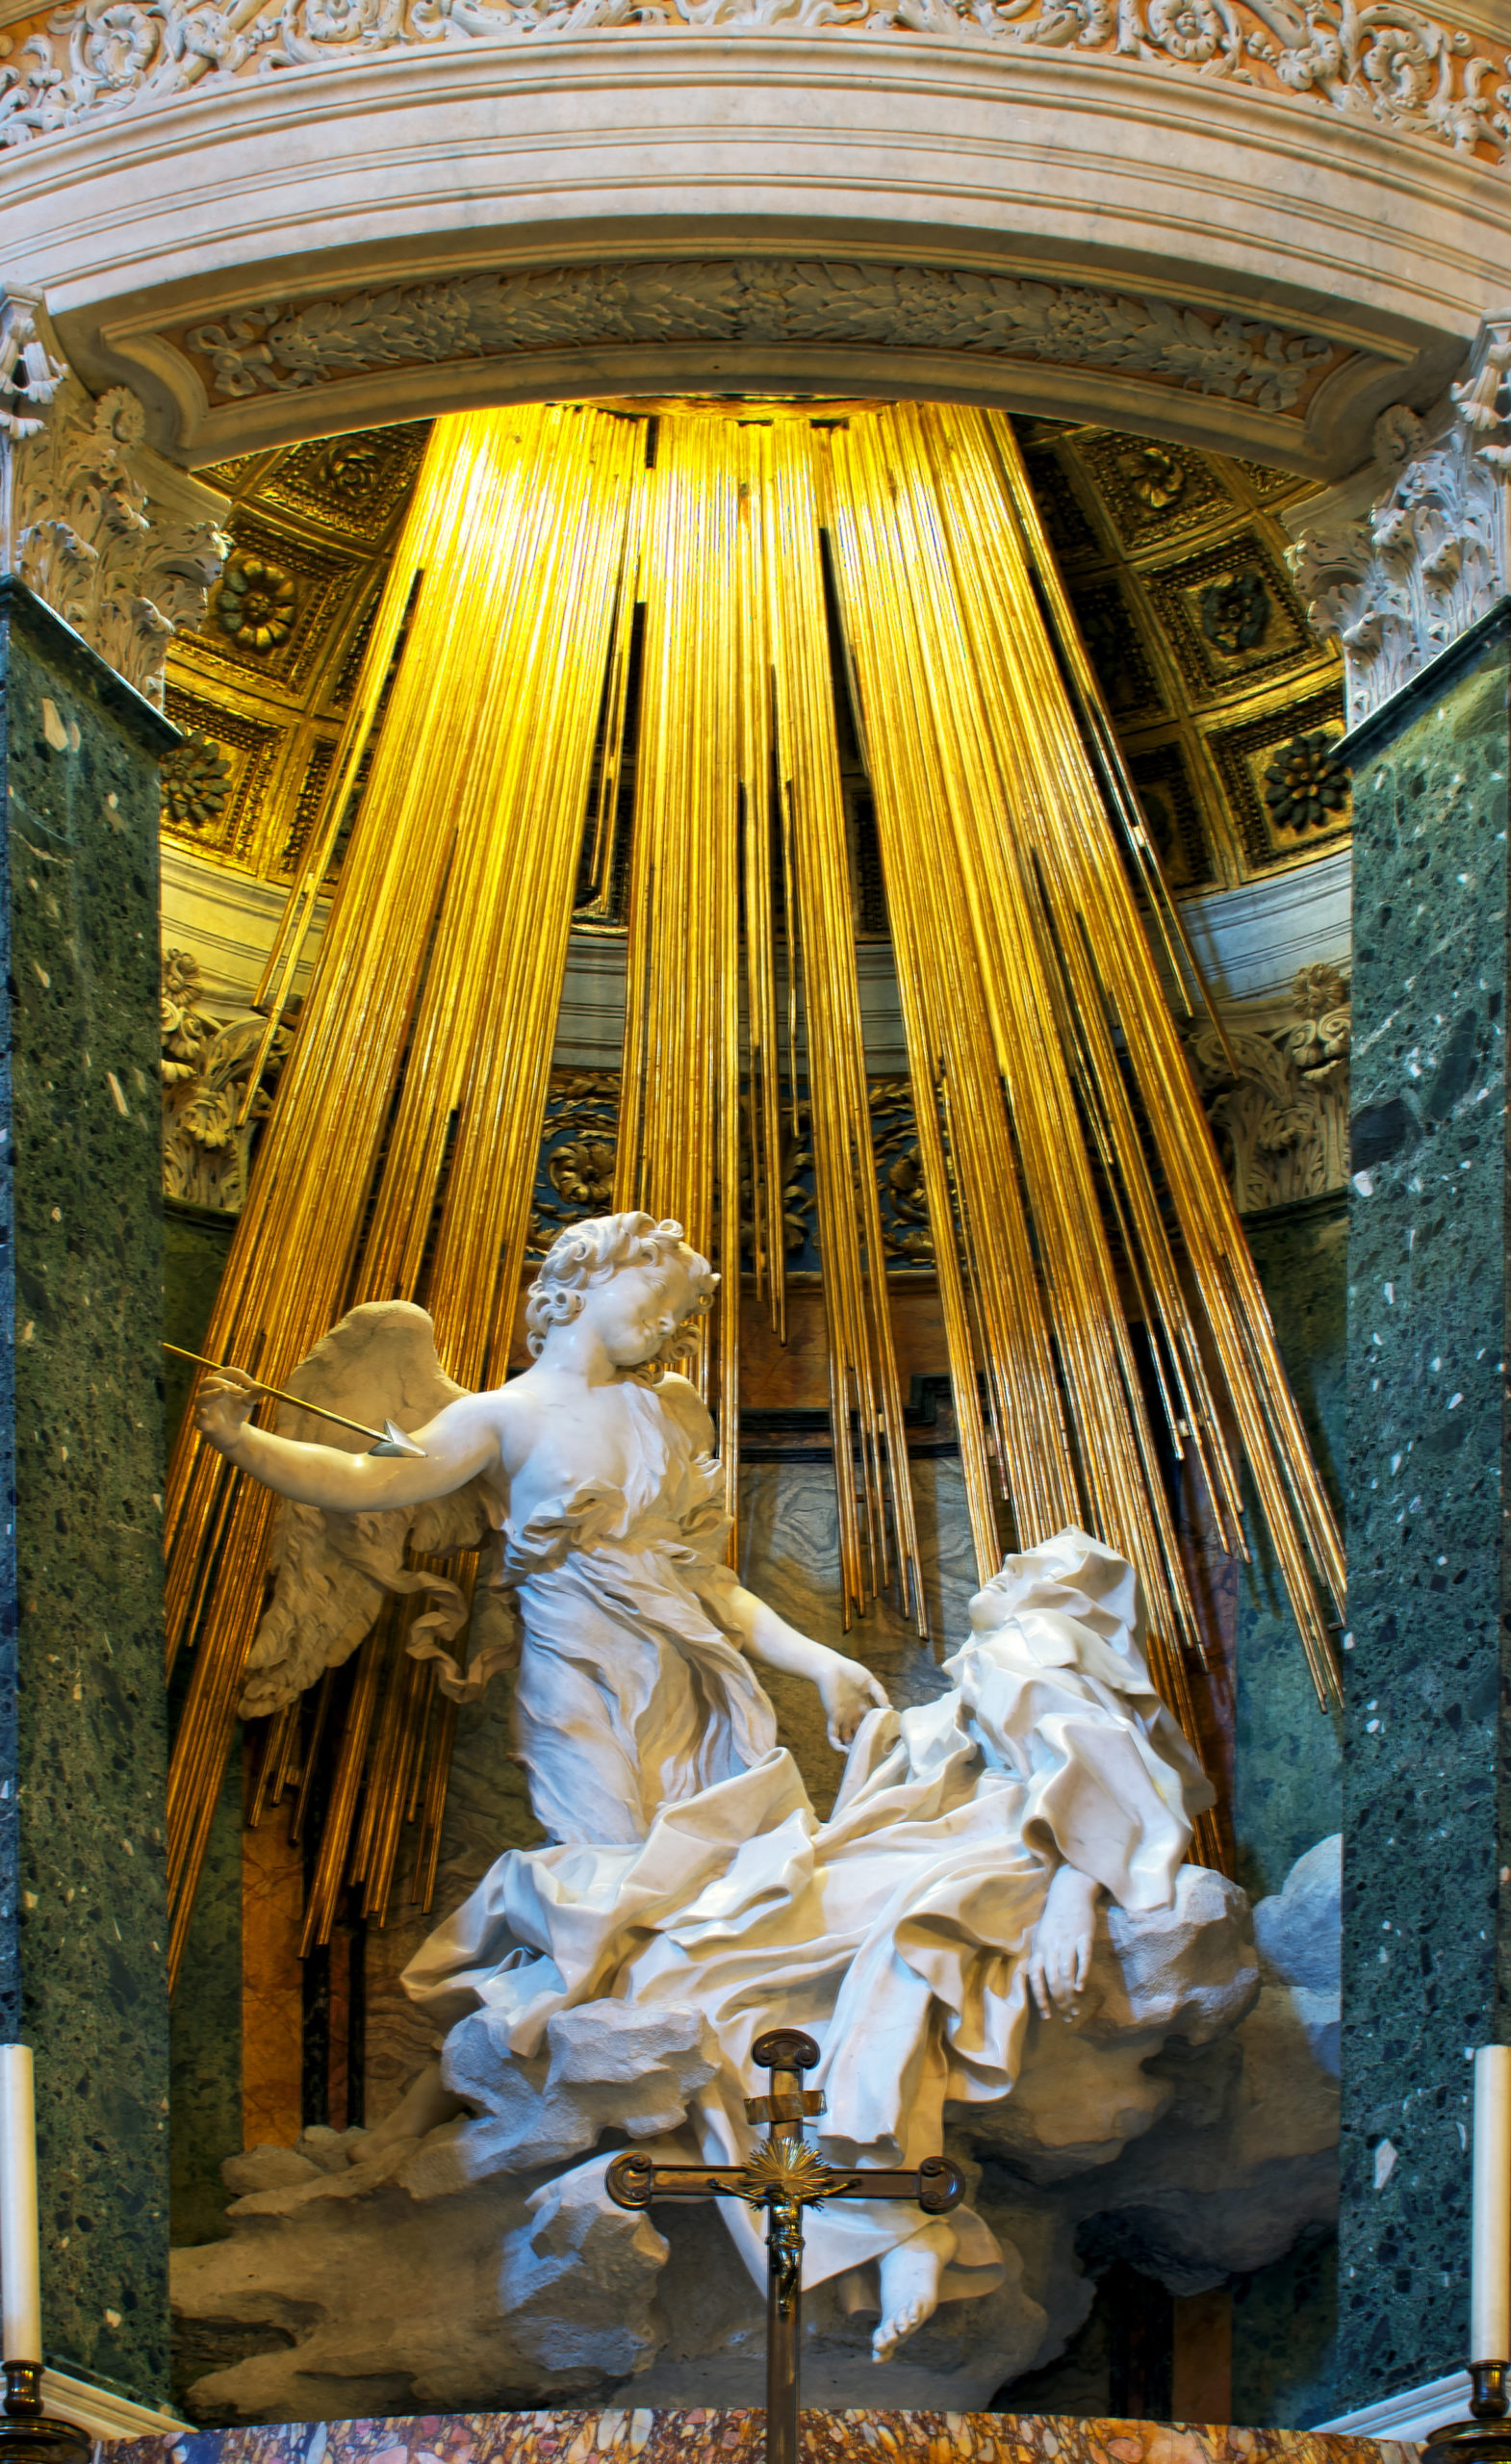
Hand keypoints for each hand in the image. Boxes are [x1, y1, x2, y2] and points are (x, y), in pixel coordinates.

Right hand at [193, 1366, 261, 1454]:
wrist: (230, 1433)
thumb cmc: (236, 1412)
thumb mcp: (247, 1402)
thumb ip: (255, 1394)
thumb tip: (265, 1390)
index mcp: (218, 1384)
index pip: (226, 1372)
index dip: (240, 1376)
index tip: (254, 1384)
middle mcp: (207, 1393)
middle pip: (210, 1381)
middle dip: (224, 1382)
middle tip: (241, 1390)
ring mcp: (203, 1408)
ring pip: (202, 1398)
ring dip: (213, 1394)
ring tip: (224, 1391)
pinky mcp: (202, 1423)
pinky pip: (198, 1419)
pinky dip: (200, 1415)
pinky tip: (204, 1412)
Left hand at [815, 1650, 889, 1751]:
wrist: (831, 1667)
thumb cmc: (850, 1671)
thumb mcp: (870, 1681)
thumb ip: (880, 1694)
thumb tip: (889, 1708)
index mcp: (863, 1706)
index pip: (871, 1723)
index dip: (877, 1731)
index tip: (886, 1741)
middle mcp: (854, 1714)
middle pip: (859, 1734)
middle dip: (864, 1744)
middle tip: (871, 1755)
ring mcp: (843, 1717)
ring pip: (847, 1738)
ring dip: (851, 1748)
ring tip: (858, 1758)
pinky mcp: (833, 1717)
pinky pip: (833, 1735)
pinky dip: (836, 1744)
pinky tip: (843, 1750)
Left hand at [1026, 1865, 1100, 2022]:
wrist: (1069, 1892)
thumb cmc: (1055, 1917)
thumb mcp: (1041, 1936)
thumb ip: (1040, 1957)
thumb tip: (1036, 1980)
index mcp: (1039, 1948)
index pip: (1036, 1978)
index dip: (1040, 1999)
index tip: (1047, 2016)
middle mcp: (1050, 1947)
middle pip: (1052, 1981)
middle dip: (1059, 2002)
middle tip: (1067, 2017)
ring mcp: (1066, 1941)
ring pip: (1065, 1973)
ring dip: (1069, 1995)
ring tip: (1075, 2009)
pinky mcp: (1083, 1936)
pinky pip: (1081, 1958)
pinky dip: (1081, 1974)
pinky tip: (1081, 1988)